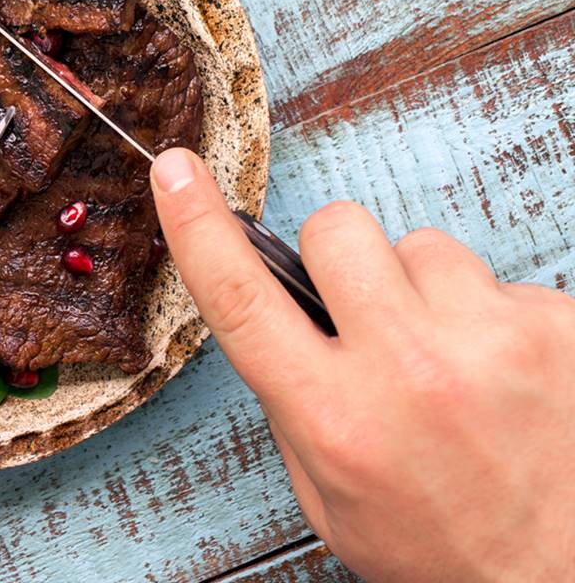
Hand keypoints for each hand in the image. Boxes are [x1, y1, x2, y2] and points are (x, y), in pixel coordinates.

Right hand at [151, 149, 574, 581]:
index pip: (242, 299)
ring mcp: (489, 343)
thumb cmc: (439, 546)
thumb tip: (284, 316)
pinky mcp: (555, 328)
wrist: (563, 577)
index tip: (177, 170)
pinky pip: (494, 277)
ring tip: (448, 357)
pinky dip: (488, 315)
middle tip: (363, 309)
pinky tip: (500, 372)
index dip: (198, 226)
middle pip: (336, 230)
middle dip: (335, 255)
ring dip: (422, 289)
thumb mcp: (329, 498)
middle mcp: (408, 372)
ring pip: (421, 245)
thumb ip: (294, 404)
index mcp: (334, 418)